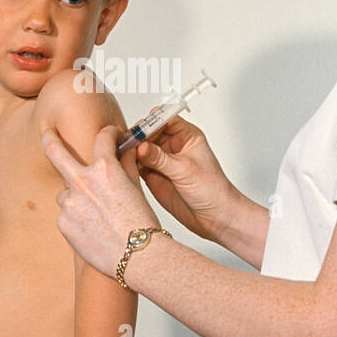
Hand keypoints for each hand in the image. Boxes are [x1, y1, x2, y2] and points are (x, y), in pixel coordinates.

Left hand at [41, 124, 158, 275]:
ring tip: (96, 215)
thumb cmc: (142, 224)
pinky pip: (66, 214)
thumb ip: (127, 165)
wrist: (138, 256)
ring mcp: (70, 202)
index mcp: (105, 169)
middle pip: (55, 151)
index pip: (102, 138)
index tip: (109, 135)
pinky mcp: (63, 222)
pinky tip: (92, 229)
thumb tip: (127, 149)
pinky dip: (76, 218)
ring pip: (65, 192)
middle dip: (50, 137)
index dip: (108, 133)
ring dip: (75, 197)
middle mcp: (83, 181)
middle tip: (47, 132)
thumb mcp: (137, 188)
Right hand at [130, 115, 238, 242]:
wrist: (214, 216)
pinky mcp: (153, 175)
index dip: (151, 122)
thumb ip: (161, 158)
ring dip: (131, 150)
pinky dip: (128, 164)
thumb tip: (141, 146)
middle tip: (128, 143)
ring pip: (140, 148)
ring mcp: (161, 160)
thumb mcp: (185, 170)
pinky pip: (136, 165)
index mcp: (186, 136)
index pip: (164, 119)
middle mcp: (173, 145)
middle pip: (149, 132)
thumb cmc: (212, 190)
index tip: (140, 129)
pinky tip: (124, 166)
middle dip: (138, 136)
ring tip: (122, 154)